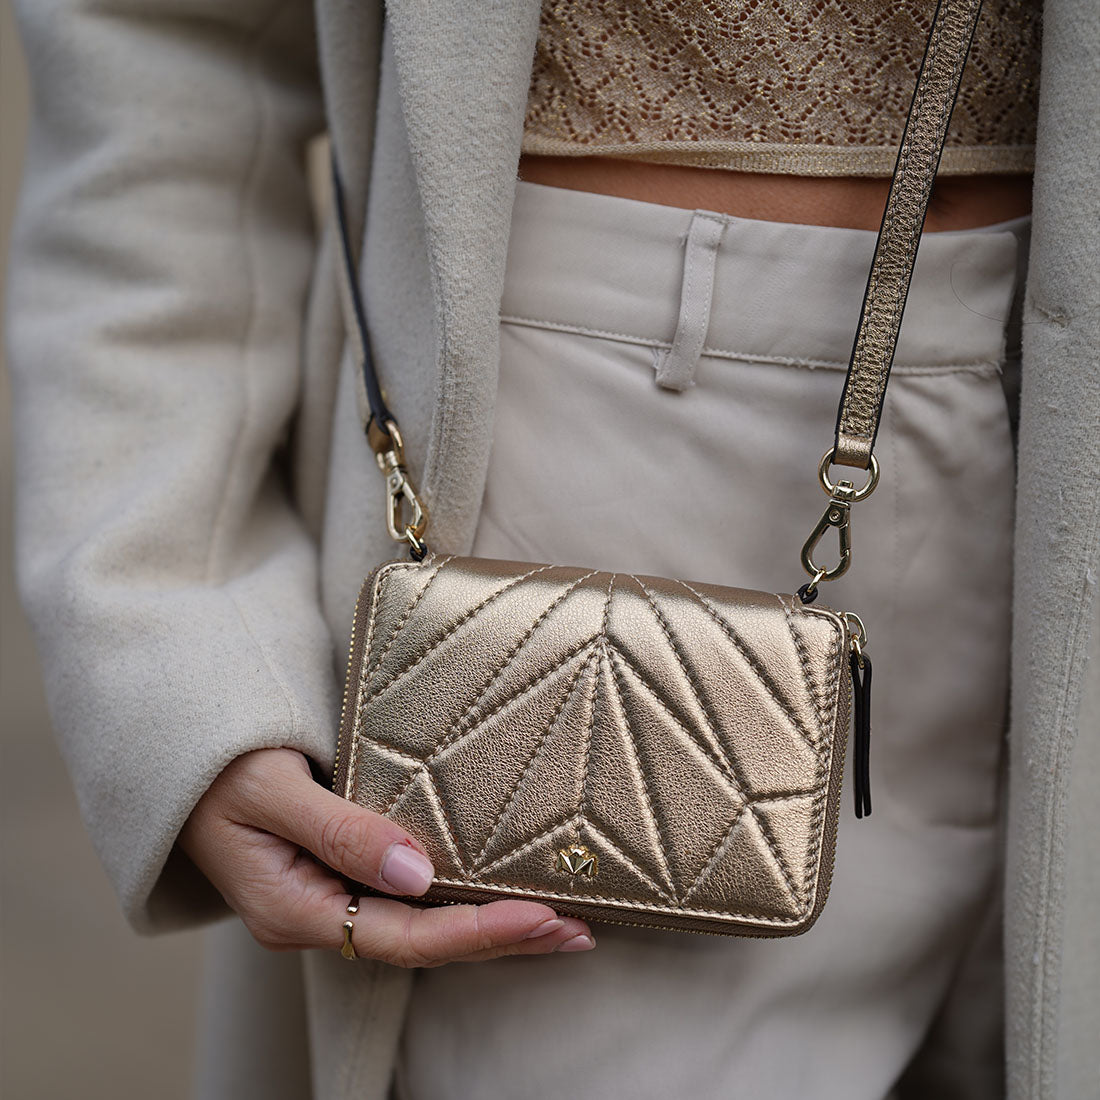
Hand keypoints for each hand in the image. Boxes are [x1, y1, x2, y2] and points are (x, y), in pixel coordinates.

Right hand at [179, 748, 593, 964]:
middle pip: (425, 943)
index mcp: (296, 909)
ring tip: (562, 925)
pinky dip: (462, 903)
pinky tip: (502, 897)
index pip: (403, 935)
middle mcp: (320, 917)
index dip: (475, 930)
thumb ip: (341, 830)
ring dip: (492, 926)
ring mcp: (331, 902)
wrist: (180, 766)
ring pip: (424, 929)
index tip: (541, 914)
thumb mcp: (271, 792)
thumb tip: (418, 872)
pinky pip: (412, 905)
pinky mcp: (342, 879)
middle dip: (502, 939)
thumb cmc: (218, 771)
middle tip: (577, 929)